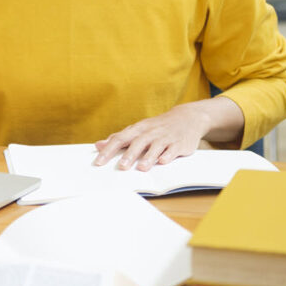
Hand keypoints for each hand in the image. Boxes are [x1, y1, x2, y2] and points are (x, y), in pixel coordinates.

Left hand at [93, 101, 211, 171]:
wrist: (186, 117)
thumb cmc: (157, 127)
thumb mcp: (138, 129)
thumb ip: (120, 138)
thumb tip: (99, 145)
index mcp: (138, 128)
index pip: (121, 138)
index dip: (109, 150)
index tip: (99, 162)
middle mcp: (151, 132)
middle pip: (138, 142)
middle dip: (130, 154)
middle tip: (121, 167)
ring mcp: (166, 137)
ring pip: (156, 146)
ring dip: (149, 157)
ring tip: (142, 168)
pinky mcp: (179, 143)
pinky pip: (173, 149)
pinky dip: (168, 155)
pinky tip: (163, 162)